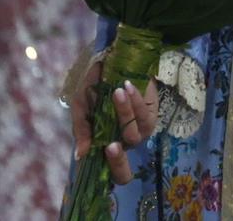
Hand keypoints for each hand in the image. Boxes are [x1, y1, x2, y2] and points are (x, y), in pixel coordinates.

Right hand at [70, 60, 158, 186]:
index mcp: (104, 145)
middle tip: (109, 146)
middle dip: (117, 160)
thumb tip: (80, 155)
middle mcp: (122, 144)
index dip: (107, 171)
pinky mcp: (151, 116)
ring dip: (124, 113)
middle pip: (124, 172)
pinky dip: (134, 100)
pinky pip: (143, 115)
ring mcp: (138, 132)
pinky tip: (126, 86)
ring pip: (132, 135)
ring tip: (116, 92)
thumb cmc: (96, 87)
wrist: (114, 60)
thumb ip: (81, 129)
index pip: (109, 173)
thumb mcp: (82, 105)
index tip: (98, 157)